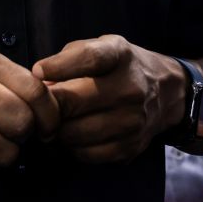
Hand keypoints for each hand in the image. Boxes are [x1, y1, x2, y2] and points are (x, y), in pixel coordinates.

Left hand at [32, 35, 183, 163]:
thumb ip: (67, 60)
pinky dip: (70, 148)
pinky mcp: (130, 147)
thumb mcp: (100, 47)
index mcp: (119, 55)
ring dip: (56, 130)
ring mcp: (132, 120)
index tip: (37, 73)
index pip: (88, 58)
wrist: (165, 92)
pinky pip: (86, 154)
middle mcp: (130, 88)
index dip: (58, 66)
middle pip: (73, 102)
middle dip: (48, 106)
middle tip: (37, 107)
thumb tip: (38, 85)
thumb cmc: (120, 66)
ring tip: (53, 122)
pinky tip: (70, 135)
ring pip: (74, 133)